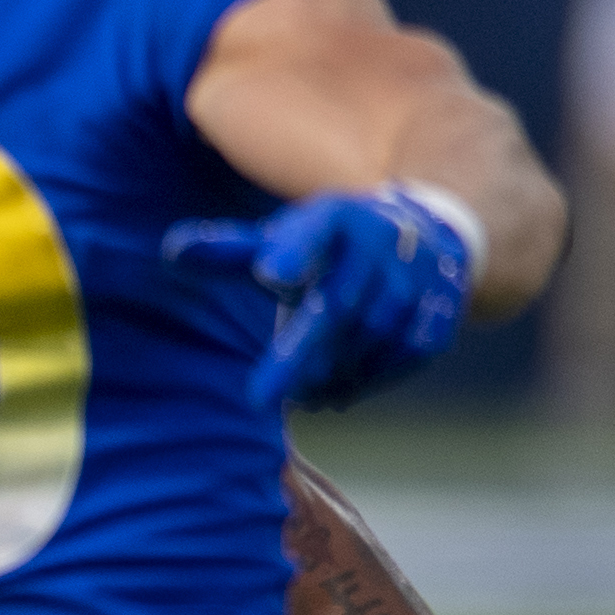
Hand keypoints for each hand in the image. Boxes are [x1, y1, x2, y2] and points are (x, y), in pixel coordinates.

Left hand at [162, 188, 476, 411]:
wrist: (427, 240)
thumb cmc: (329, 245)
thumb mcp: (283, 238)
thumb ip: (231, 250)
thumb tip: (173, 250)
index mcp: (335, 217)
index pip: (314, 230)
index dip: (294, 249)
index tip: (270, 273)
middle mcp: (382, 242)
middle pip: (337, 304)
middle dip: (299, 355)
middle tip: (260, 398)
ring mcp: (418, 277)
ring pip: (372, 336)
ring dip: (331, 374)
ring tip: (299, 396)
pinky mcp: (441, 314)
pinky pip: (404, 355)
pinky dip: (368, 380)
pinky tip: (337, 393)